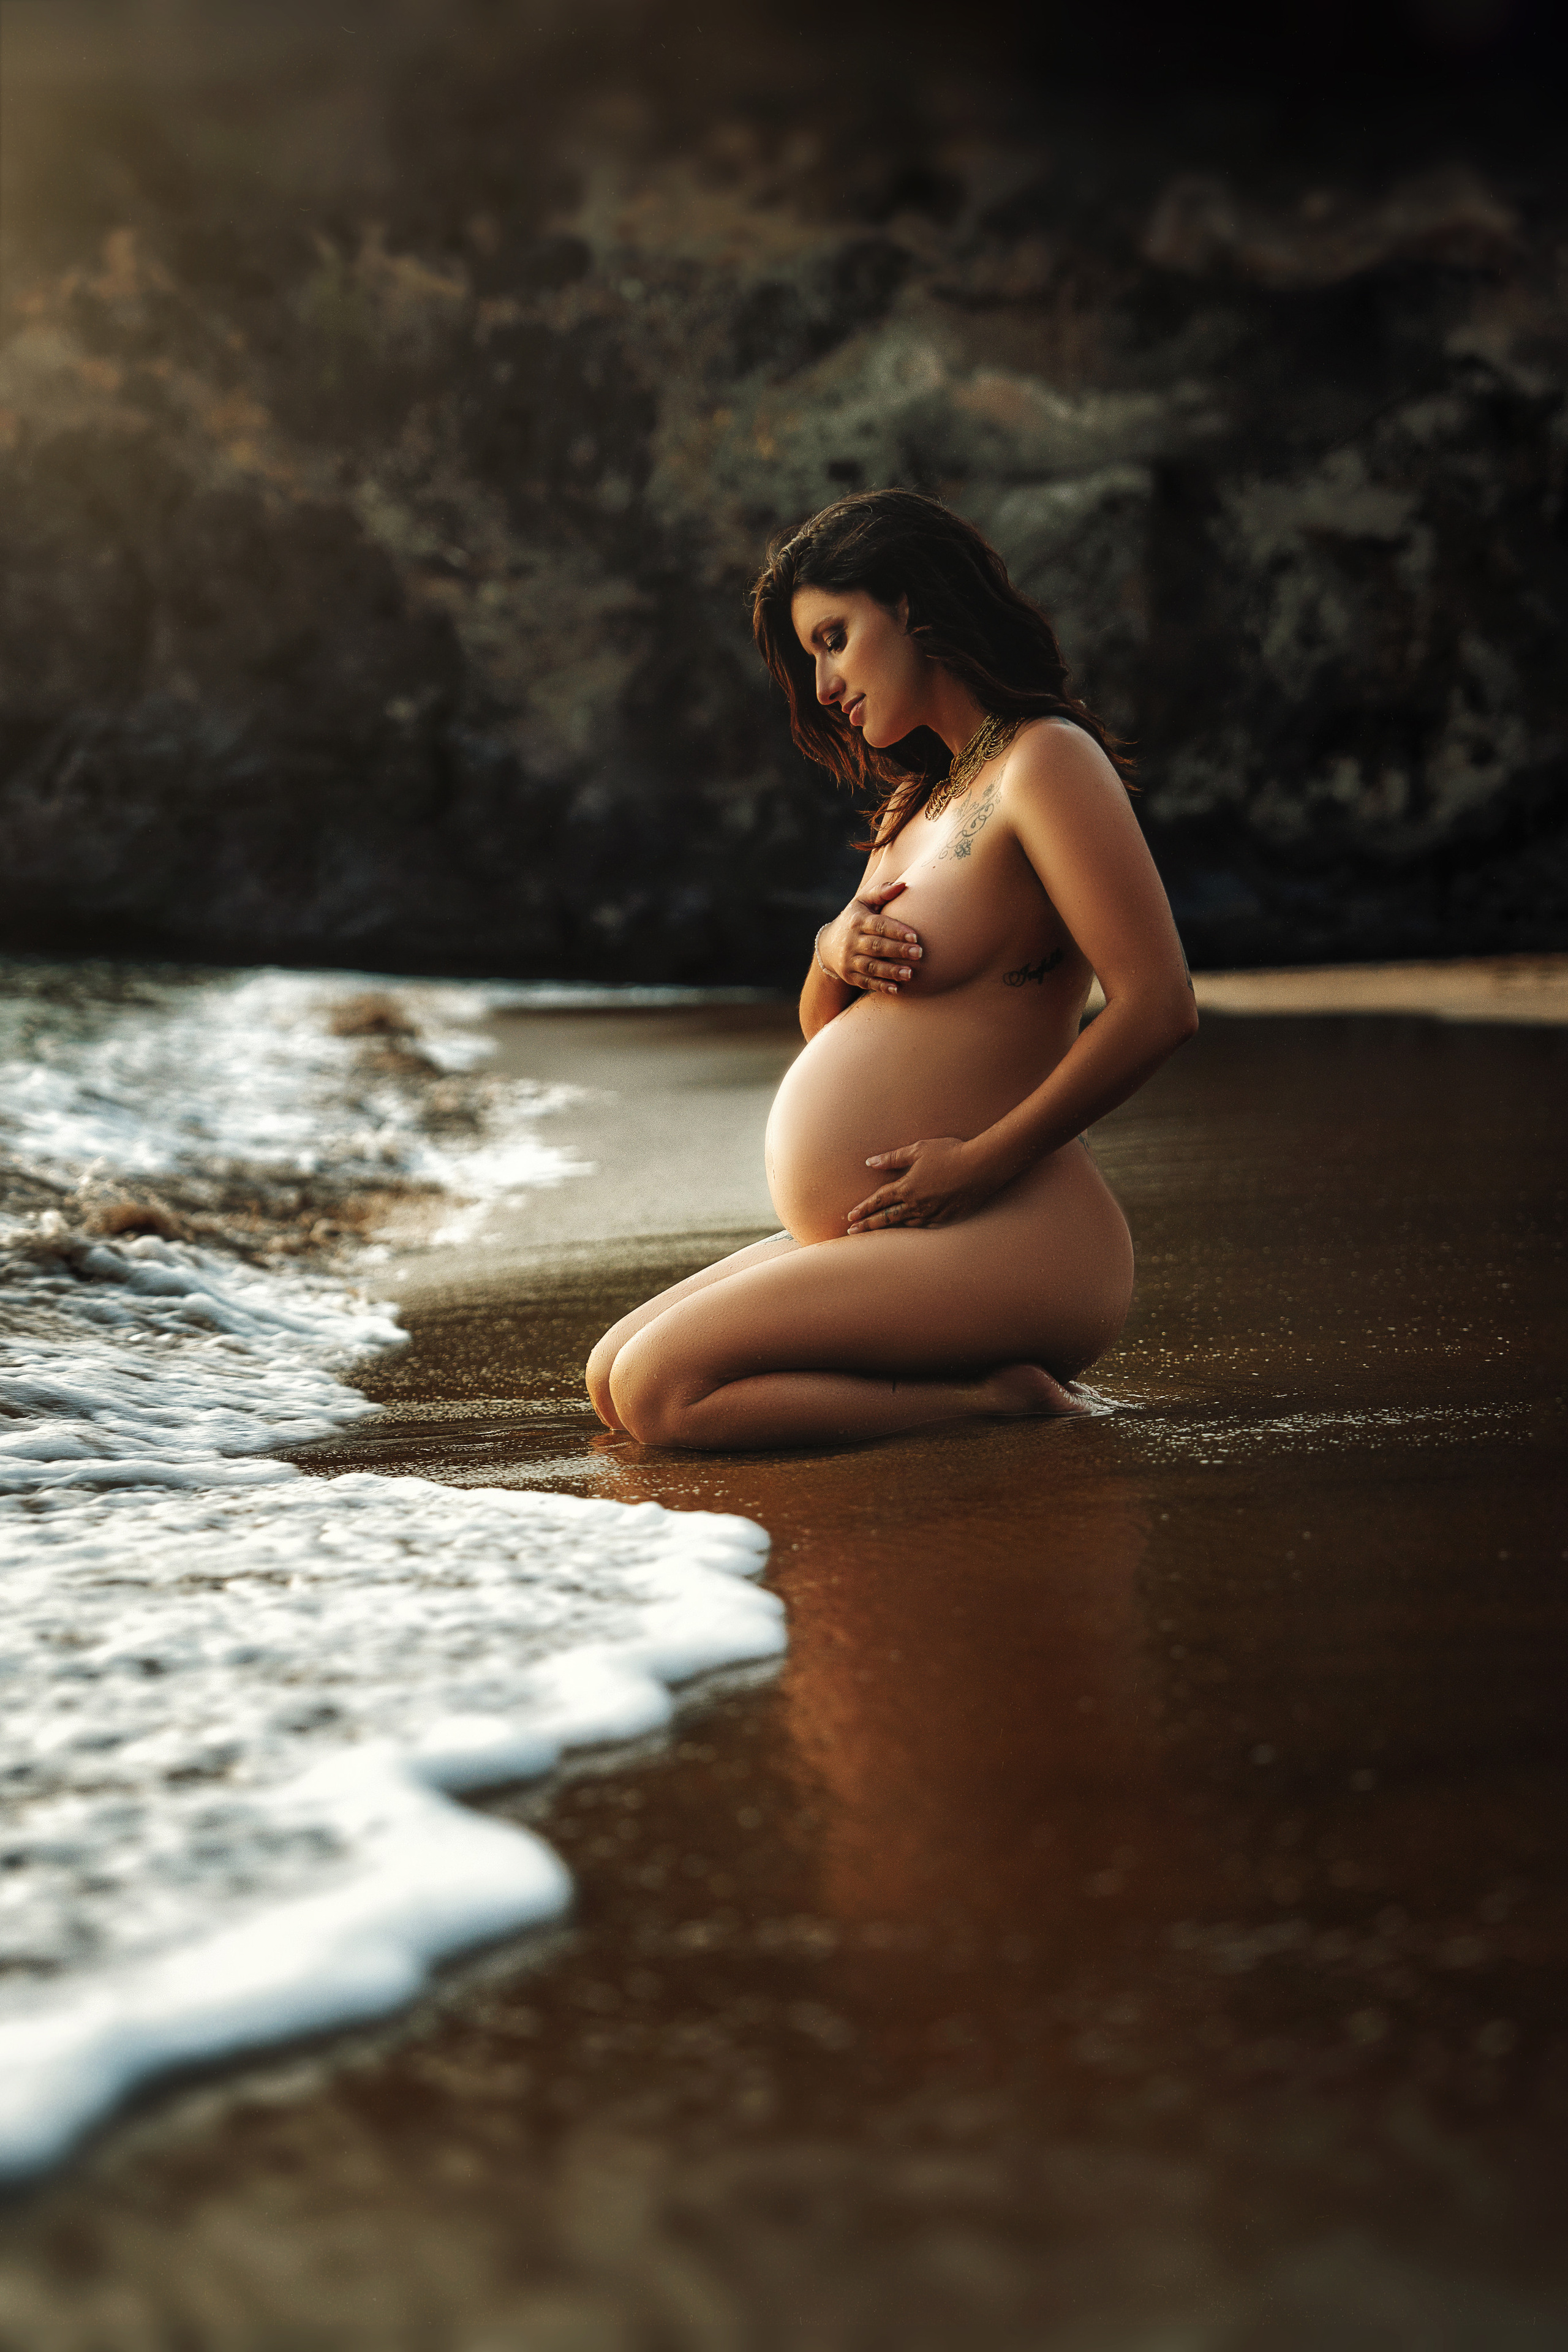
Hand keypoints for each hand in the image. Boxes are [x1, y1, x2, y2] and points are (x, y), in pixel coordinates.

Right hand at [818, 882, 922, 995]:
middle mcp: (852, 941)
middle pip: (876, 946)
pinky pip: (866, 982)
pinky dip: (881, 986)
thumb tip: (904, 885)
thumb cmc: (855, 919)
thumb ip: (882, 892)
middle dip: (897, 950)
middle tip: (919, 953)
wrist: (828, 946)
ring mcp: (849, 960)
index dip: (896, 931)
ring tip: (910, 974)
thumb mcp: (863, 902)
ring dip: (891, 971)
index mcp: (858, 921)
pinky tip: (896, 989)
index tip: (915, 936)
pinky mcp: (850, 976)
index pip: (879, 926)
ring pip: (871, 967)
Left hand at [846, 1135, 1010, 1232]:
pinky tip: (911, 1227)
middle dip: (867, 1225)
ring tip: (879, 1232)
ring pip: (906, 1224)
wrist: (982, 1166)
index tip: (849, 1217)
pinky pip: (927, 1226)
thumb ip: (893, 1158)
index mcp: (907, 1187)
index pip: (878, 1201)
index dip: (862, 1209)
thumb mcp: (918, 1150)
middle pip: (886, 1218)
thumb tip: (870, 1162)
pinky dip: (915, 1227)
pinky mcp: (948, 1218)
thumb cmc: (950, 1153)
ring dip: (890, 1228)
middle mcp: (917, 1204)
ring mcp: (933, 1213)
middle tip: (852, 1232)